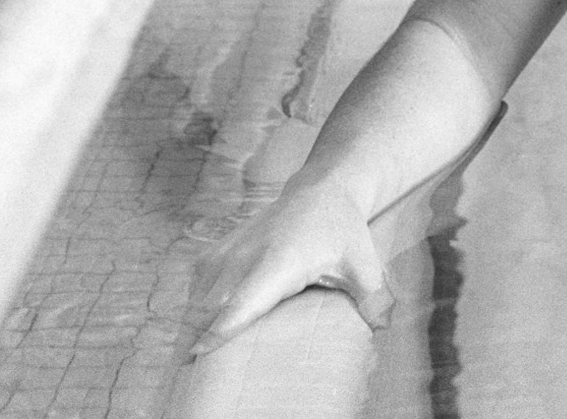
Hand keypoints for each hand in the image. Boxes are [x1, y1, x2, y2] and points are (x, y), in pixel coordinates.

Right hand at [187, 178, 394, 357]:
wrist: (322, 188)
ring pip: (200, 293)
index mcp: (280, 262)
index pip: (243, 301)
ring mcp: (232, 248)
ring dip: (190, 324)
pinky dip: (192, 304)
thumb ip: (372, 296)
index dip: (219, 329)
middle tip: (189, 377)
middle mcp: (248, 255)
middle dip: (194, 338)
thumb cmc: (342, 229)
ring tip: (184, 360)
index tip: (197, 354)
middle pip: (211, 303)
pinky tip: (193, 327)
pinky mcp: (223, 247)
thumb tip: (382, 326)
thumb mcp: (363, 262)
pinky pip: (198, 280)